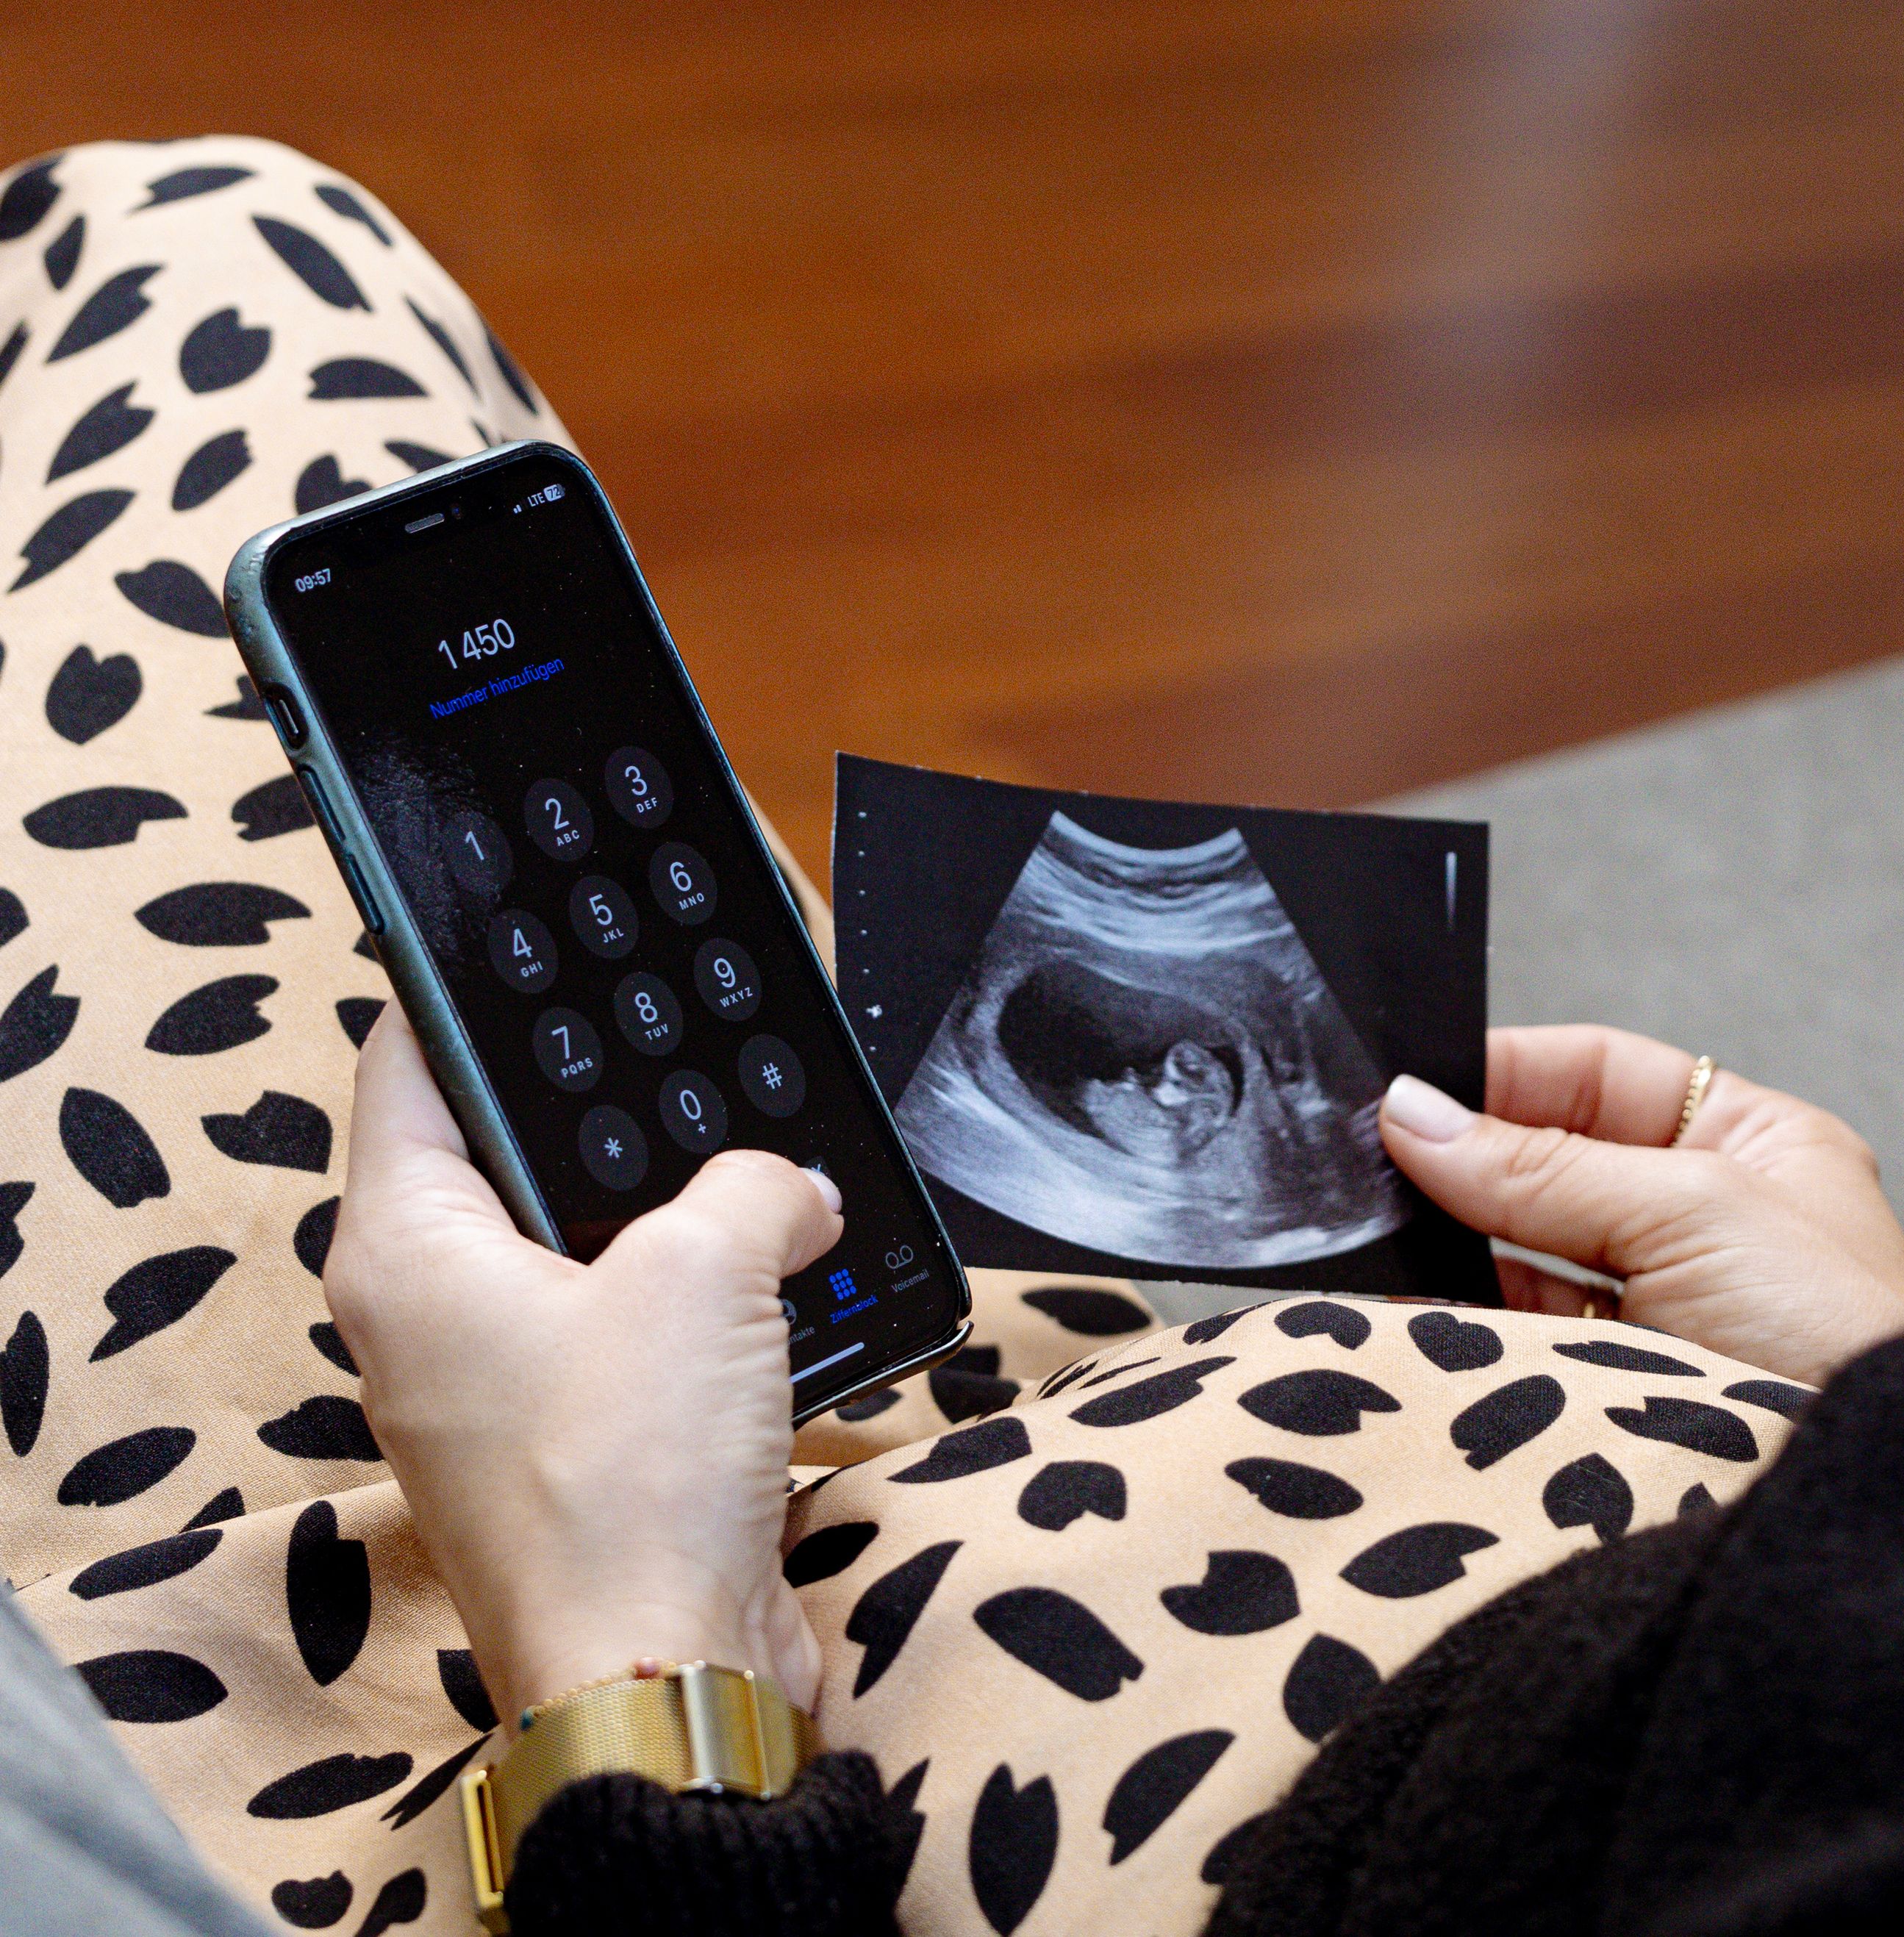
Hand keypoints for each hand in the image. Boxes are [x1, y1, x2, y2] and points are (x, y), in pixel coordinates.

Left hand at [327, 1008, 843, 1724]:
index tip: (540, 937)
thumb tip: (791, 1188)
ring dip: (683, 1221)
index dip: (478, 990)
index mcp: (404, 1250)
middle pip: (512, 1155)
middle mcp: (429, 1318)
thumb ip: (756, 1185)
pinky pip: (640, 1339)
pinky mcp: (576, 1455)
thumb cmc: (632, 1480)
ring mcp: (499, 1394)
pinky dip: (708, 1311)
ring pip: (590, 1251)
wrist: (666, 1674)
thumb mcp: (710, 1269)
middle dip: (617, 1112)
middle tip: (699, 1050)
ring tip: (773, 1169)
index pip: (412, 1063)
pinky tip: (792, 1284)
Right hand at [1379, 1026, 1903, 1385]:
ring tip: (1386, 1231)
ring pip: (1529, 1254)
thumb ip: (1544, 1166)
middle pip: (1556, 1161)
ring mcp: (1665, 1310)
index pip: (1604, 1074)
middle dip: (1470, 1160)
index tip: (1415, 1087)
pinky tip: (1414, 1305)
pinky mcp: (1624, 1394)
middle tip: (1378, 1159)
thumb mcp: (1690, 1212)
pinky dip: (1469, 1321)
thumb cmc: (1839, 1342)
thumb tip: (1420, 1115)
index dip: (1508, 1073)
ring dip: (1460, 1243)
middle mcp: (1710, 1220)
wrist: (1857, 1506)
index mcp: (1757, 1146)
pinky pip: (1526, 1338)